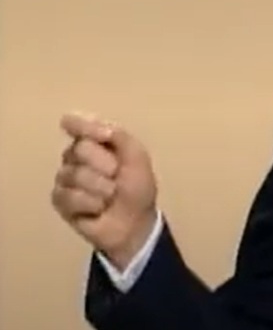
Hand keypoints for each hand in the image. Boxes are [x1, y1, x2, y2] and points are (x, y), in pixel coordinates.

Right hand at [51, 112, 158, 269]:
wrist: (134, 222)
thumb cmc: (137, 187)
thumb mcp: (137, 158)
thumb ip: (120, 137)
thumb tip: (97, 126)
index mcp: (97, 141)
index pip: (79, 125)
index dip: (81, 125)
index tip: (83, 128)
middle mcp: (77, 155)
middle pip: (80, 149)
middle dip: (105, 166)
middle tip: (117, 178)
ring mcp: (66, 177)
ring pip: (74, 174)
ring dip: (100, 188)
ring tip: (110, 197)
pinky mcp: (59, 200)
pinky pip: (67, 196)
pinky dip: (89, 204)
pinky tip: (97, 209)